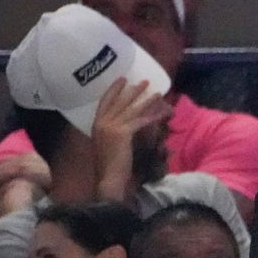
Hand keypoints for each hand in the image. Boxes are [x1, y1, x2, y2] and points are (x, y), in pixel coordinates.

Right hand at [90, 77, 170, 196]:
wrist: (109, 178)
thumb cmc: (111, 165)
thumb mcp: (109, 144)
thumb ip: (114, 132)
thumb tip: (127, 125)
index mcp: (96, 124)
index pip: (105, 101)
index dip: (114, 89)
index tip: (122, 79)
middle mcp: (102, 122)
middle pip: (119, 101)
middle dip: (132, 90)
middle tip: (144, 81)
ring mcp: (111, 127)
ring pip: (132, 109)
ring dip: (146, 100)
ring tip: (157, 92)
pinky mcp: (122, 133)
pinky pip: (139, 121)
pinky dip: (151, 117)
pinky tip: (161, 113)